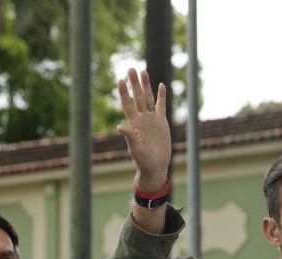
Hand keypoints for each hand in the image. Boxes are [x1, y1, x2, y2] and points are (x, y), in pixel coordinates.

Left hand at [117, 69, 170, 191]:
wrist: (155, 166)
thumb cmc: (143, 160)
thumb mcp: (135, 149)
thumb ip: (129, 137)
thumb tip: (120, 126)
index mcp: (133, 124)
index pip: (127, 104)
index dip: (123, 93)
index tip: (120, 80)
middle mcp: (141, 118)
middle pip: (137, 97)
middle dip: (134, 83)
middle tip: (131, 69)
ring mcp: (151, 119)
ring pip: (148, 98)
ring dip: (145, 85)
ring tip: (143, 71)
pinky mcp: (161, 122)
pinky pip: (161, 106)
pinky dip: (161, 96)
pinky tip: (160, 85)